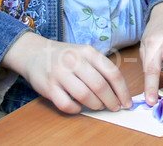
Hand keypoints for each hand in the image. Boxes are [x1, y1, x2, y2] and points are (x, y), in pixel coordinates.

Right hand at [2, 32, 129, 113]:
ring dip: (95, 105)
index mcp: (88, 52)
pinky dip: (76, 109)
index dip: (122, 91)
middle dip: (111, 101)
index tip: (126, 102)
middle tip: (114, 108)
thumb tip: (120, 91)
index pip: (112, 73)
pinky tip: (78, 107)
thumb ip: (100, 68)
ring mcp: (60, 74)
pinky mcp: (49, 87)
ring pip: (84, 96)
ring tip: (98, 106)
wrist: (35, 53)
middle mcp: (75, 60)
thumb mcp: (85, 54)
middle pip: (99, 85)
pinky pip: (66, 104)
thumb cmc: (66, 56)